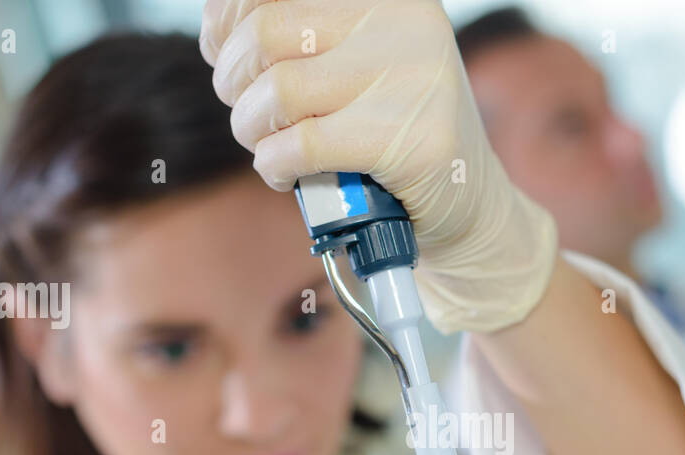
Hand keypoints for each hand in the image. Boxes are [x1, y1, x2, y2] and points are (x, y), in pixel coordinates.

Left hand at [200, 0, 557, 334]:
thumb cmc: (396, 131)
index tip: (218, 48)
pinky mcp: (407, 142)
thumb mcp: (358, 62)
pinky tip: (284, 173)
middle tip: (248, 112)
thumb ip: (304, 36)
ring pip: (279, 91)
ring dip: (251, 127)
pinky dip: (274, 164)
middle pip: (266, 33)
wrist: (467, 206)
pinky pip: (302, 145)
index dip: (228, 14)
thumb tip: (218, 25)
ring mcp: (412, 80)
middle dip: (235, 80)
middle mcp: (404, 22)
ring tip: (266, 144)